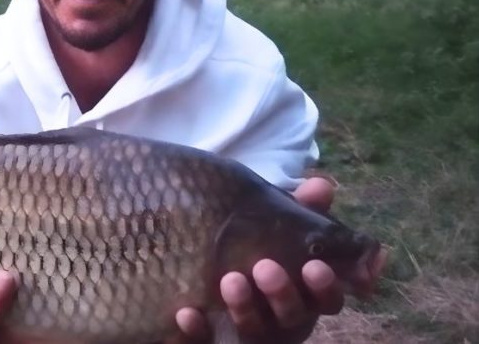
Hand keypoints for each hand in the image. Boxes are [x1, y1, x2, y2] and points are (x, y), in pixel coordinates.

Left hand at [169, 177, 342, 342]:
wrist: (194, 265)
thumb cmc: (248, 246)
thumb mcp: (272, 224)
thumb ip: (298, 209)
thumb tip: (321, 185)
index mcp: (304, 293)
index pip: (327, 300)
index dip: (325, 287)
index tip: (315, 266)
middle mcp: (281, 319)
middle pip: (292, 317)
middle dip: (282, 294)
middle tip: (265, 267)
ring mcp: (248, 333)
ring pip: (253, 332)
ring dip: (244, 308)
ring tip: (230, 280)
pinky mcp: (212, 338)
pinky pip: (205, 341)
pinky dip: (198, 330)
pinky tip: (186, 312)